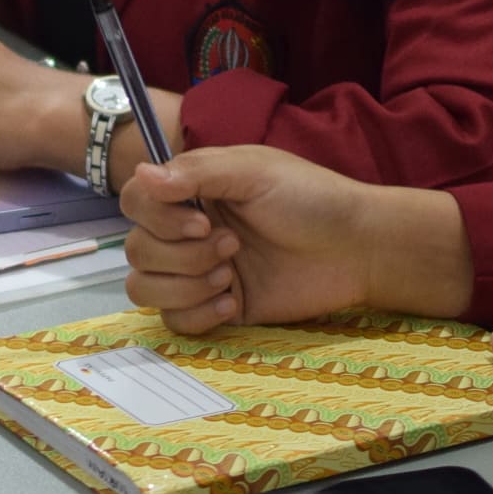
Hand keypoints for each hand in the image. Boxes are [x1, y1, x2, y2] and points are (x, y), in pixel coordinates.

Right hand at [120, 146, 471, 332]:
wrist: (358, 250)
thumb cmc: (311, 199)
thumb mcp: (253, 171)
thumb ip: (195, 172)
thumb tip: (140, 173)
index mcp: (191, 192)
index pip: (135, 202)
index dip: (155, 218)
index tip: (200, 223)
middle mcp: (187, 232)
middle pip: (136, 250)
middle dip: (182, 255)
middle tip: (233, 247)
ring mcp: (199, 273)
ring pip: (145, 289)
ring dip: (186, 285)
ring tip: (232, 275)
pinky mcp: (217, 308)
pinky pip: (174, 322)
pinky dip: (197, 314)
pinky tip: (233, 302)